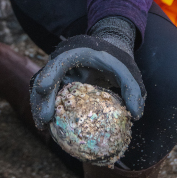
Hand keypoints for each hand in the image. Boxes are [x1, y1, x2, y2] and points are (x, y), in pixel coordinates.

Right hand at [29, 21, 144, 128]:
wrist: (109, 50)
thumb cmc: (116, 59)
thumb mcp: (127, 69)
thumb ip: (132, 87)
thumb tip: (136, 115)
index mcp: (76, 52)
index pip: (59, 61)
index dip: (49, 74)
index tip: (42, 89)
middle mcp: (62, 61)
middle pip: (44, 77)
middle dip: (40, 98)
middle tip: (44, 118)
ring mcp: (58, 72)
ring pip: (42, 88)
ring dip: (39, 106)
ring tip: (42, 127)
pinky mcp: (59, 83)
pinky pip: (50, 96)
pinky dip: (49, 109)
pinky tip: (51, 127)